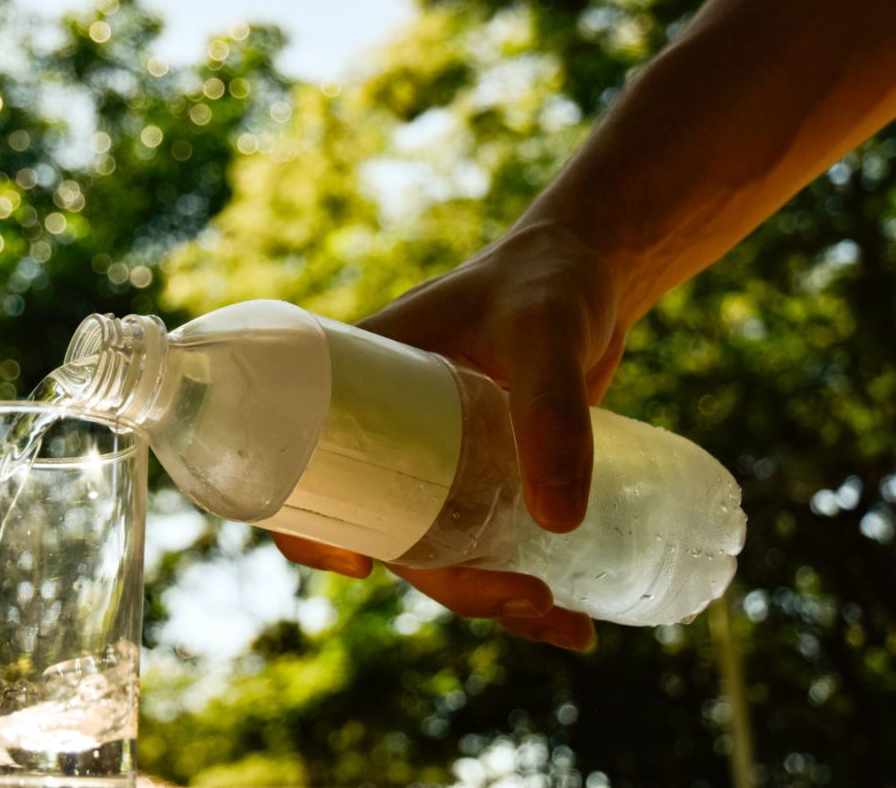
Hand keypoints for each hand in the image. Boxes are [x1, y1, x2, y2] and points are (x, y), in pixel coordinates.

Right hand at [272, 221, 624, 649]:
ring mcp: (437, 456)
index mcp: (356, 384)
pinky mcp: (485, 471)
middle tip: (528, 597)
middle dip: (450, 585)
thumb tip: (559, 524)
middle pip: (388, 529)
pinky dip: (520, 580)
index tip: (359, 567)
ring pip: (441, 547)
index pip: (301, 468)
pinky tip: (573, 612)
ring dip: (493, 597)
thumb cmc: (547, 280)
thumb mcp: (543, 331)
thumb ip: (551, 411)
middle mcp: (387, 429)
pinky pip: (484, 540)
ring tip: (571, 624)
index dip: (307, 531)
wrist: (594, 270)